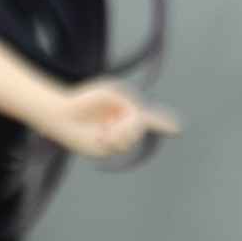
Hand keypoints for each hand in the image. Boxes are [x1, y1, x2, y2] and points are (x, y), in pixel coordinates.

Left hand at [53, 79, 179, 159]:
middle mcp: (123, 124)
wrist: (63, 115)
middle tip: (112, 121)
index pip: (150, 117)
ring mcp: (116, 137)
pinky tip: (99, 136)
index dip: (164, 122)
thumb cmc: (85, 99)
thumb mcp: (111, 92)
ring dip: (118, 132)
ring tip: (103, 129)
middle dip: (129, 122)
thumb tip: (139, 120)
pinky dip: (111, 139)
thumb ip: (130, 102)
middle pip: (140, 125)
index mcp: (126, 108)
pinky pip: (119, 145)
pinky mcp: (107, 148)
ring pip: (130, 137)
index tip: (178, 127)